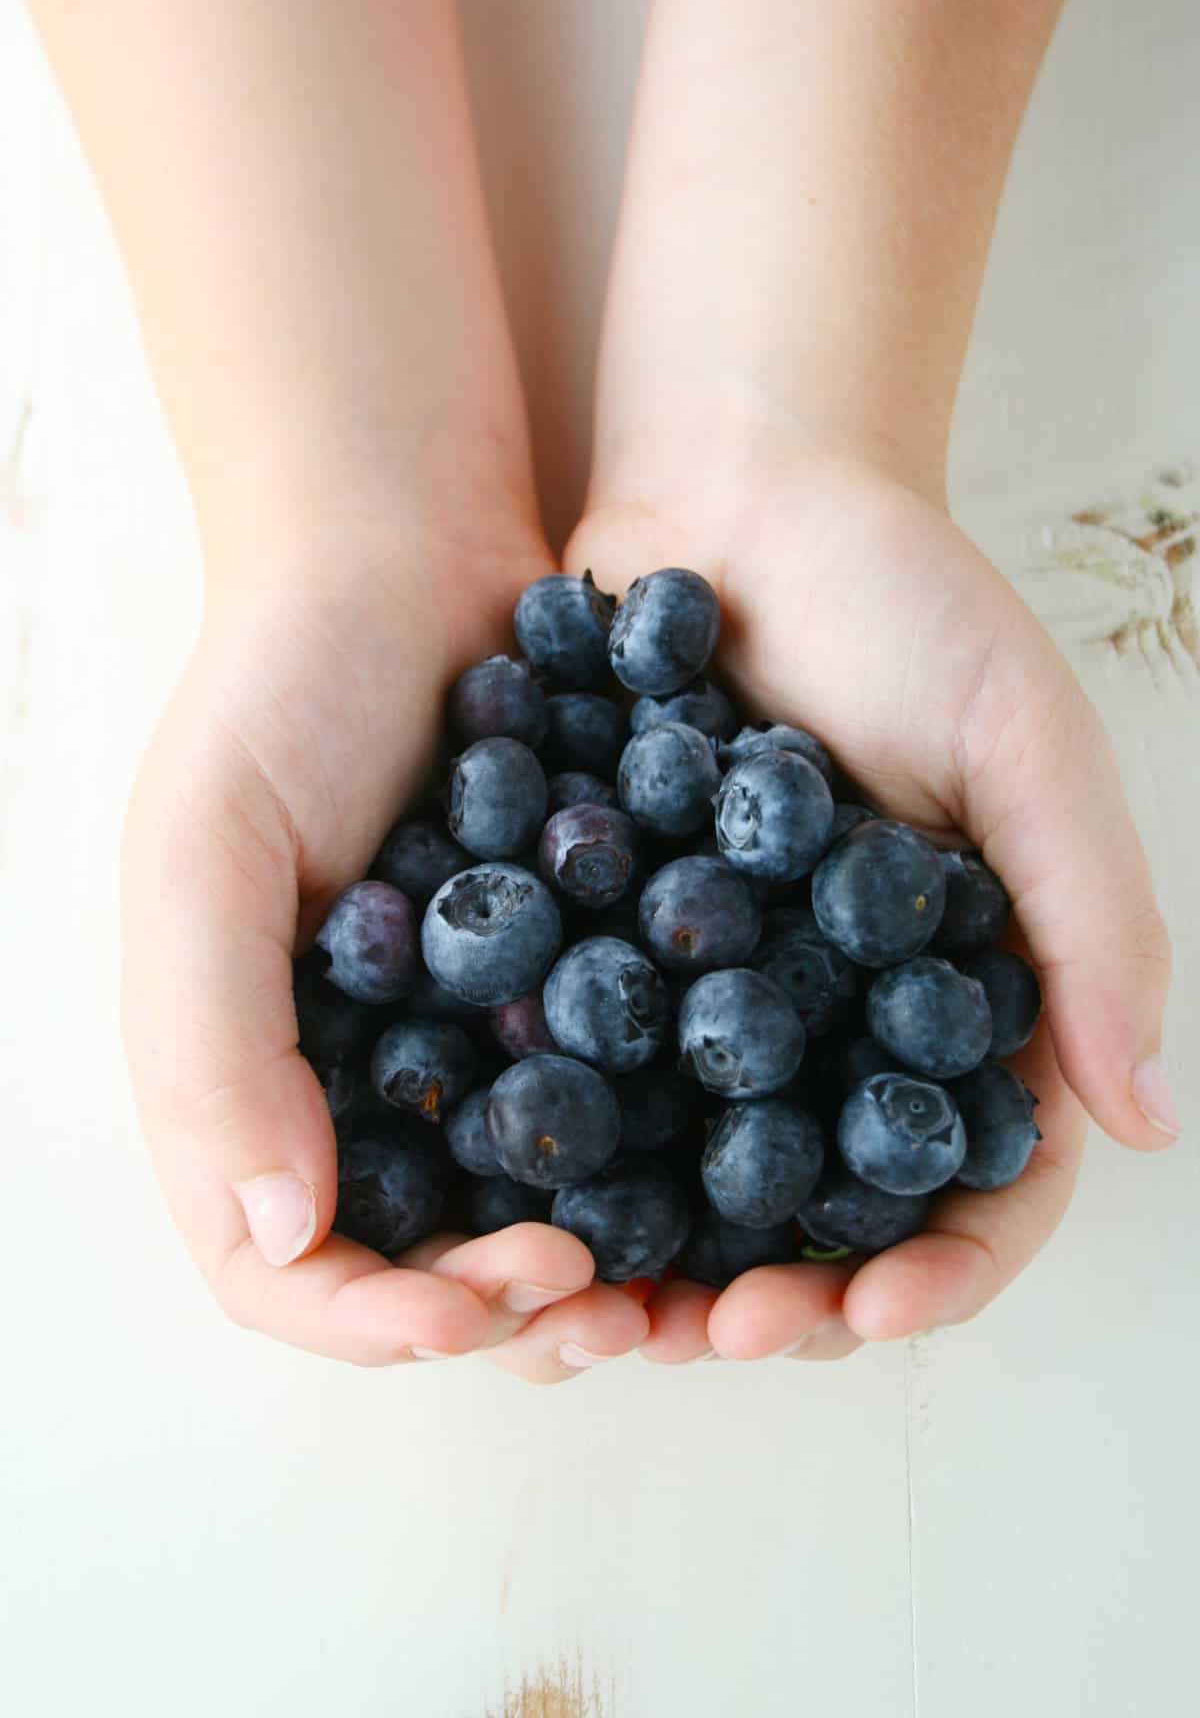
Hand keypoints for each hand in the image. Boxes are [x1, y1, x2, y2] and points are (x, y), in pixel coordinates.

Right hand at [121, 508, 648, 1379]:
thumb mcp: (205, 849)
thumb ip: (215, 1045)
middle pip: (419, 1263)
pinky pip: (611, 1096)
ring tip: (675, 1266)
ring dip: (599, 1256)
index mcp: (249, 1072)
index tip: (477, 1309)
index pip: (282, 1269)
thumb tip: (283, 1237)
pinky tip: (730, 1153)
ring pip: (527, 1206)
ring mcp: (468, 1036)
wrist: (413, 549)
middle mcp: (357, 1079)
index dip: (371, 1318)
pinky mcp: (566, 981)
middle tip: (600, 1297)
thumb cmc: (283, 686)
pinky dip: (660, 1147)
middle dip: (506, 1308)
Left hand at [566, 448, 1176, 1361]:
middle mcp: (846, 1017)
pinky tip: (519, 1194)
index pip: (983, 1177)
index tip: (872, 1307)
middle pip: (833, 1211)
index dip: (942, 1263)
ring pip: (703, 1177)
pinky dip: (568, 1150)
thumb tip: (1146, 1122)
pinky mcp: (615, 947)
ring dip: (664, 1262)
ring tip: (607, 1314)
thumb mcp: (1025, 742)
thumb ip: (1093, 922)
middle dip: (787, 1295)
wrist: (735, 490)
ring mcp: (727, 993)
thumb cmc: (904, 598)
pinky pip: (595, 1078)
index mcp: (965, 993)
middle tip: (720, 1338)